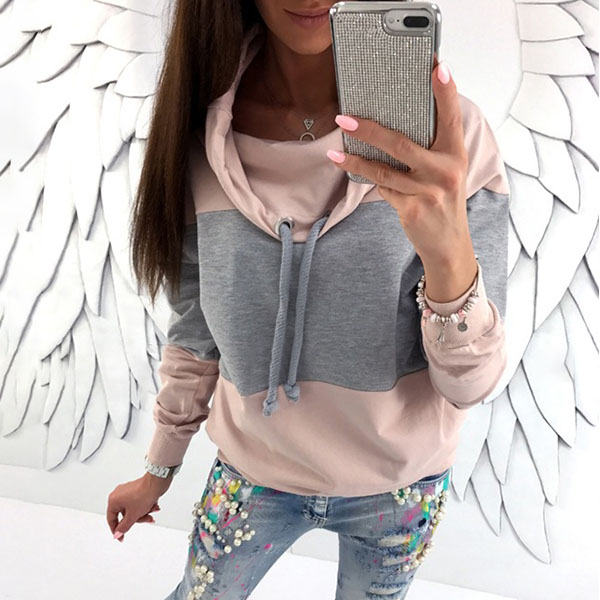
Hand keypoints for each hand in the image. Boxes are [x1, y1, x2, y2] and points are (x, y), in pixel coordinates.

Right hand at [106, 472, 171, 541]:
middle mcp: (119, 495)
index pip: (111, 519)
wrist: (157, 482)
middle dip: (138, 518)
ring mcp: (128, 492)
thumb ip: (124, 527)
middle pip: (125, 515)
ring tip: (153, 510)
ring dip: (144, 512)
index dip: (116, 530)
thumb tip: (117, 534)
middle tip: (147, 519)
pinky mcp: (136, 490)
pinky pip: (138, 503)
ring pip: (133, 510)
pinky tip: (154, 506)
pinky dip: (146, 506)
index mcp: (113, 500)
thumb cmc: (143, 495)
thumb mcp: (132, 516)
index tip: (121, 538)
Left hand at [327, 57, 472, 270]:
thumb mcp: (447, 171)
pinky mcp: (412, 209)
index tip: (437, 66)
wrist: (448, 244)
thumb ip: (431, 148)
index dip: (445, 92)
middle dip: (369, 130)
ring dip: (355, 160)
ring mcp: (428, 191)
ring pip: (383, 170)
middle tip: (344, 118)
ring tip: (336, 151)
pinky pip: (384, 189)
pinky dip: (371, 181)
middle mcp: (445, 170)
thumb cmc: (444, 201)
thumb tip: (393, 125)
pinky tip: (355, 171)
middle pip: (400, 144)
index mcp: (456, 154)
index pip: (451, 117)